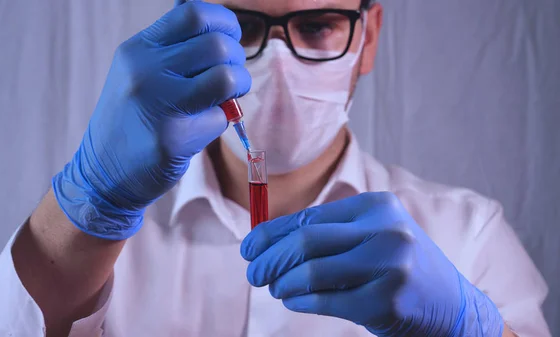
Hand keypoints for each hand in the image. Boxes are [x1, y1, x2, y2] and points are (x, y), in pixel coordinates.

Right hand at [52, 1, 249, 239]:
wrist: (103, 173)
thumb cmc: (131, 120)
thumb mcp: (137, 73)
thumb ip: (173, 51)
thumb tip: (222, 33)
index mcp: (138, 49)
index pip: (192, 12)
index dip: (224, 21)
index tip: (231, 37)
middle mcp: (146, 71)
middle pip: (217, 44)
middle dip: (237, 59)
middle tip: (231, 76)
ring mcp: (160, 104)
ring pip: (227, 77)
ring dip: (239, 86)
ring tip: (228, 98)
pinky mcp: (175, 138)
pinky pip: (220, 118)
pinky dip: (221, 122)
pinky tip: (201, 128)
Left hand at [241, 192, 504, 336]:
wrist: (453, 306)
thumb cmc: (399, 267)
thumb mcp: (372, 236)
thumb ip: (328, 234)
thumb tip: (267, 241)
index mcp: (376, 206)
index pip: (309, 217)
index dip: (270, 233)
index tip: (249, 247)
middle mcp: (385, 230)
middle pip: (306, 241)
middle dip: (269, 259)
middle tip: (253, 273)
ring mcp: (389, 265)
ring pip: (312, 272)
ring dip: (282, 283)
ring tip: (273, 288)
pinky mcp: (387, 301)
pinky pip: (326, 300)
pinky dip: (300, 301)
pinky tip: (292, 300)